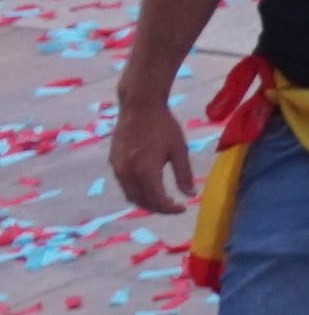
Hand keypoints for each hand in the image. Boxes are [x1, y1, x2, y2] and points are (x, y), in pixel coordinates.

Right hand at [107, 87, 190, 214]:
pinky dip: (136, 191)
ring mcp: (117, 168)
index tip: (183, 208)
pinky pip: (124, 184)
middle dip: (158, 208)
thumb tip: (190, 195)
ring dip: (146, 201)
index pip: (157, 201)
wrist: (139, 106)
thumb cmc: (164, 125)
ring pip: (130, 195)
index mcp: (145, 171)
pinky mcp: (113, 162)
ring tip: (163, 199)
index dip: (170, 209)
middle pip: (141, 202)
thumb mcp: (179, 150)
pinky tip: (149, 185)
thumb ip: (184, 174)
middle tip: (173, 206)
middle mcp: (127, 173)